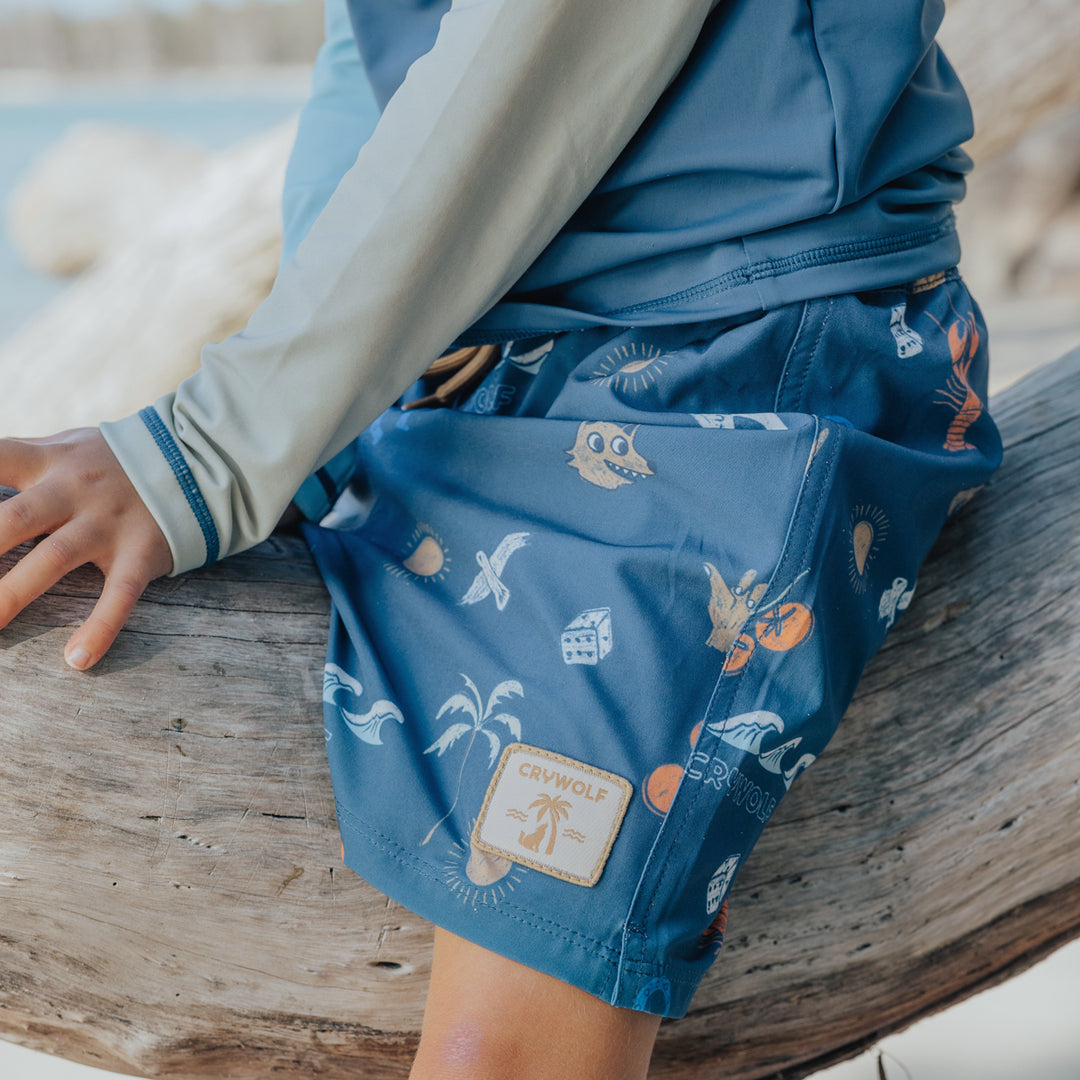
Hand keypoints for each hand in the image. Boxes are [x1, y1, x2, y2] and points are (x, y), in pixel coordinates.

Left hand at [0, 428, 172, 669]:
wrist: (198, 460)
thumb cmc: (116, 460)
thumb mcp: (67, 446)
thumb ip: (20, 460)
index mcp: (48, 460)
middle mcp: (74, 489)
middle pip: (9, 520)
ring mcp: (108, 523)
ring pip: (52, 560)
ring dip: (11, 596)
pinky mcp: (141, 553)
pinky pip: (120, 595)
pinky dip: (101, 627)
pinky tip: (78, 660)